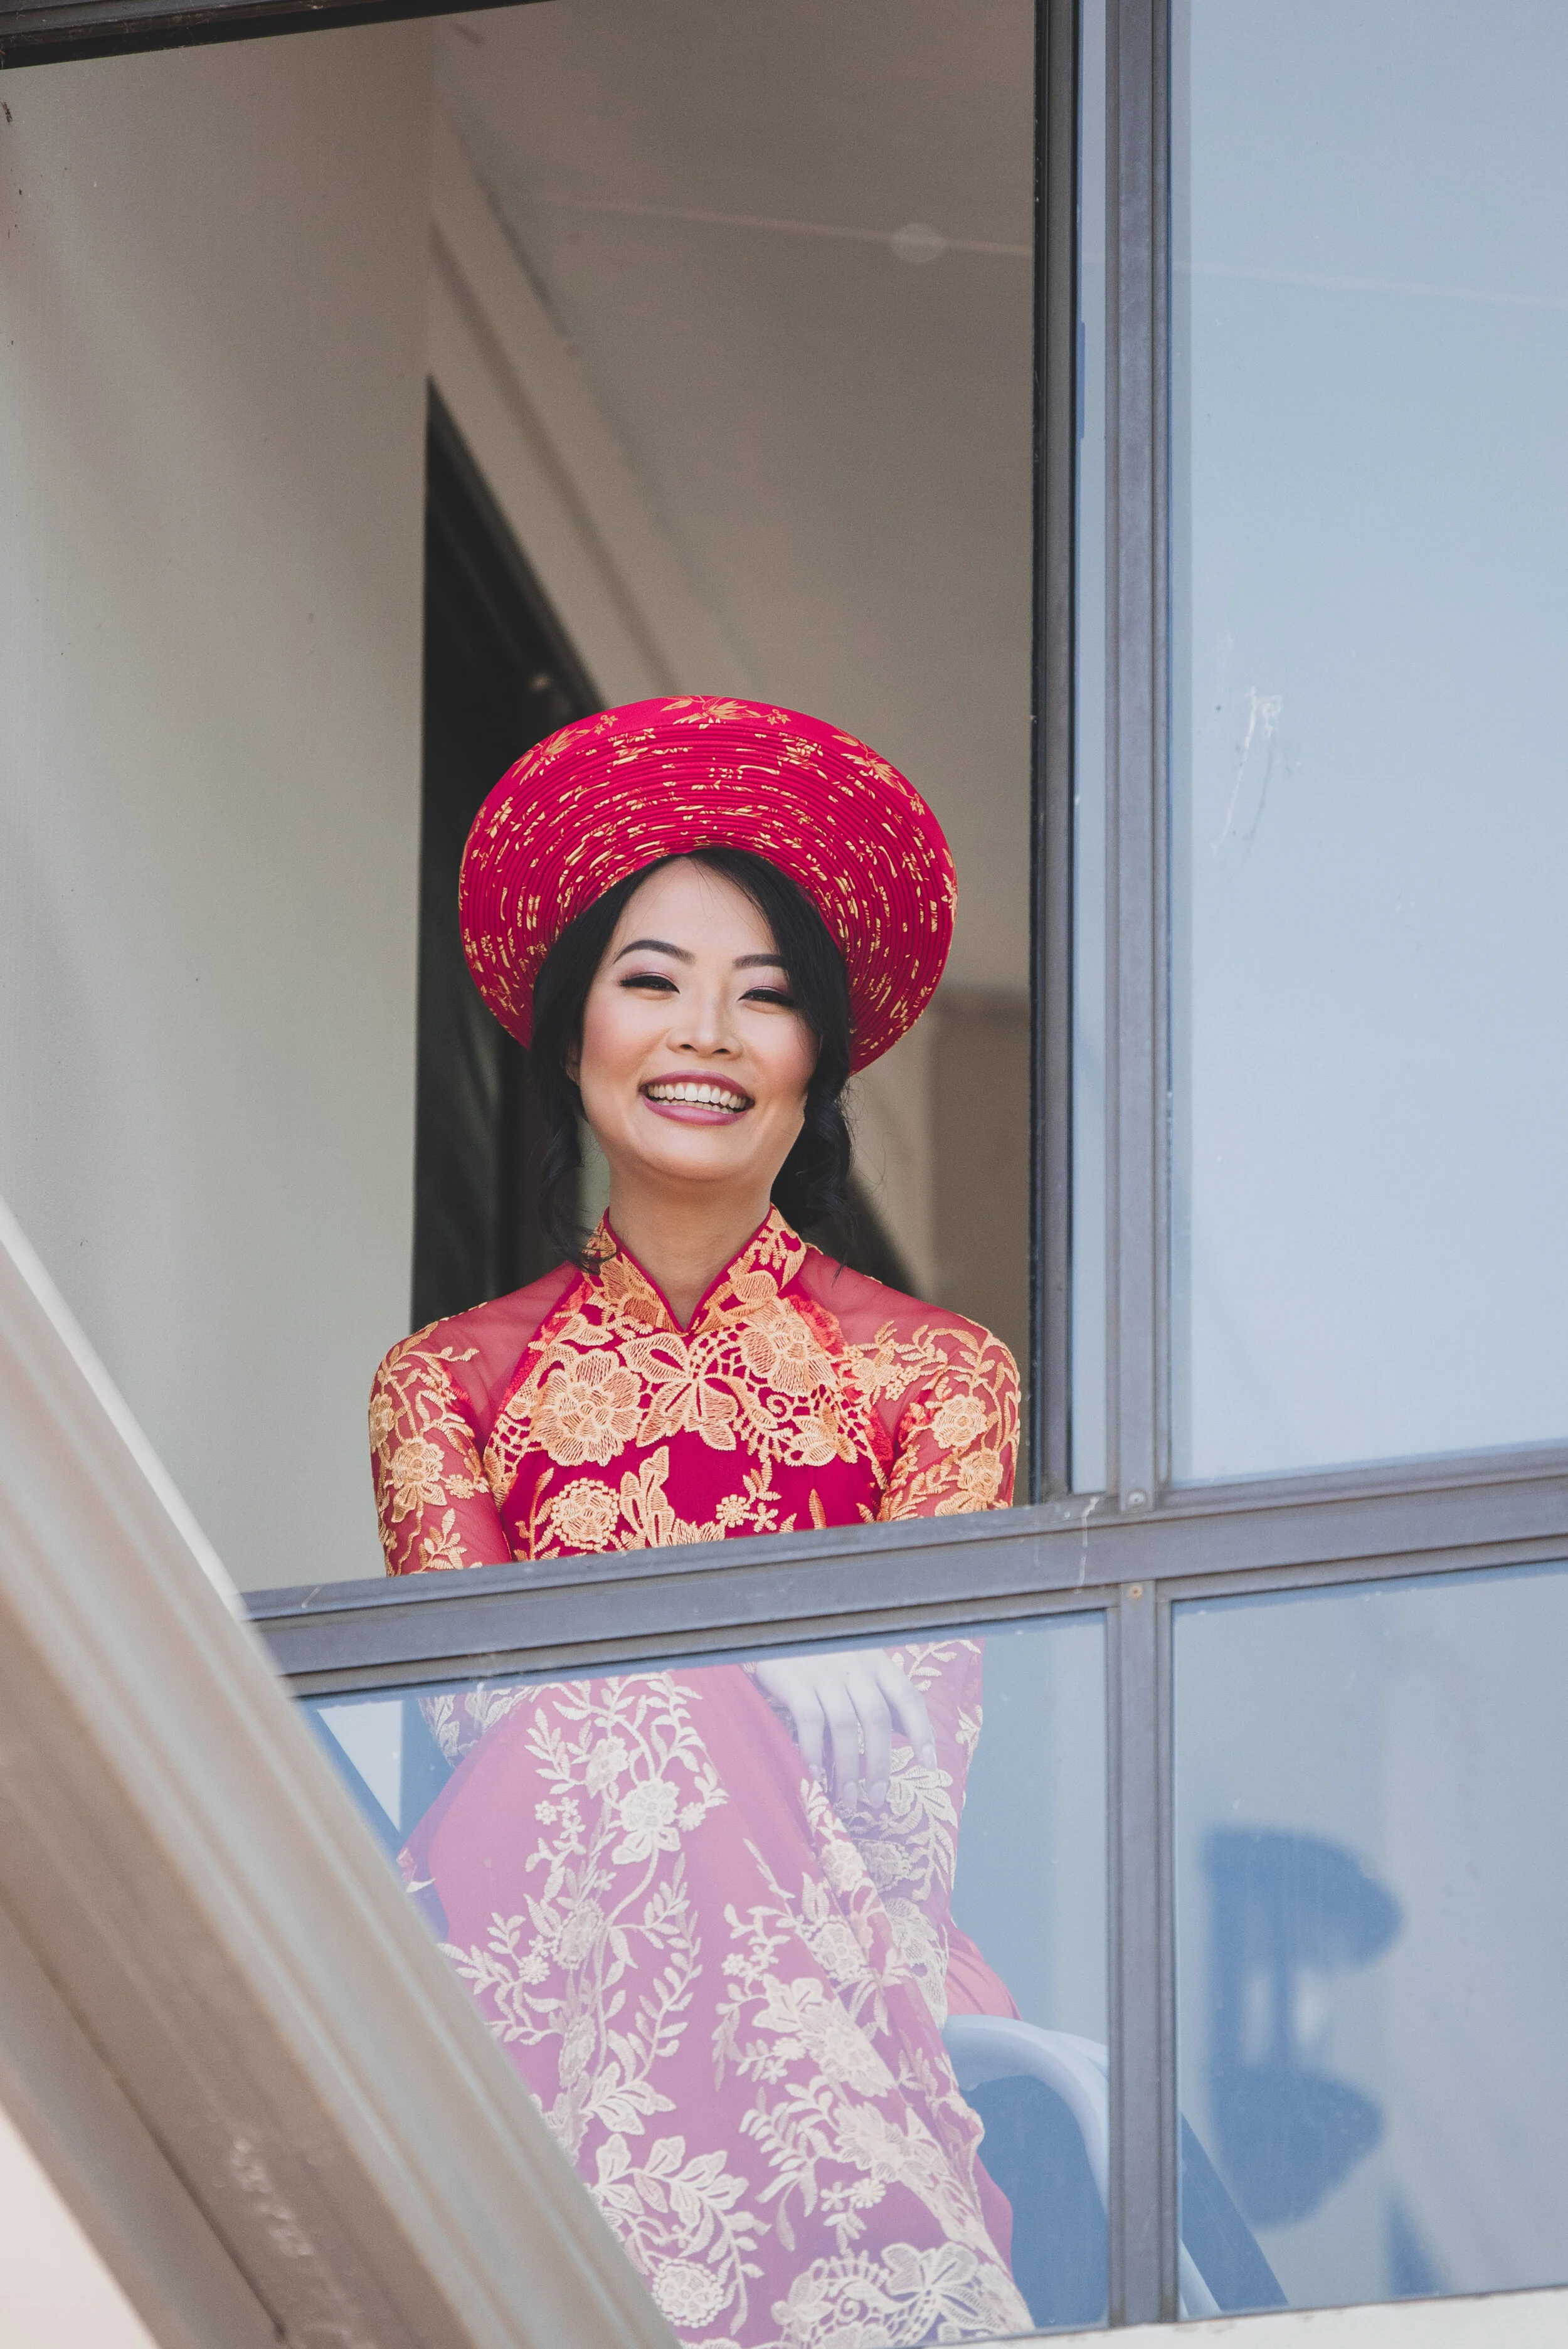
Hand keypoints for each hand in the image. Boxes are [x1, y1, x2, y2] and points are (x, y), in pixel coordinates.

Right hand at [751, 1649, 937, 1812]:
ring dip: (848, 1767)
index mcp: (876, 1661)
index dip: (922, 1731)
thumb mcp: (855, 1662)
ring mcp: (823, 1672)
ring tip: (848, 1798)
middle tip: (877, 1798)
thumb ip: (878, 1691)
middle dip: (880, 1763)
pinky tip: (814, 1777)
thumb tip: (907, 1732)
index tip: (929, 1765)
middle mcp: (854, 1665)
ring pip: (845, 1726)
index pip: (908, 1696)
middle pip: (877, 1718)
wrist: (774, 1628)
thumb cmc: (819, 1652)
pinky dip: (814, 1754)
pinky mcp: (794, 1680)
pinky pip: (810, 1723)